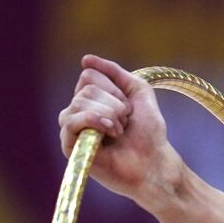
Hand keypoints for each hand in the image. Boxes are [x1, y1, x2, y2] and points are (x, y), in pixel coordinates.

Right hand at [58, 53, 181, 202]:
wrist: (154, 163)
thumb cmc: (148, 133)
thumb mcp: (139, 91)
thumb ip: (115, 72)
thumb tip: (85, 59)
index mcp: (91, 98)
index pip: (89, 75)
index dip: (115, 90)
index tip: (130, 109)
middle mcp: (77, 111)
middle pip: (86, 88)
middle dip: (115, 104)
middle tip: (125, 124)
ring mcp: (72, 128)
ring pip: (80, 101)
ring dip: (109, 115)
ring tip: (119, 132)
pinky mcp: (69, 146)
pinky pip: (70, 121)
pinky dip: (93, 121)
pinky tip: (110, 133)